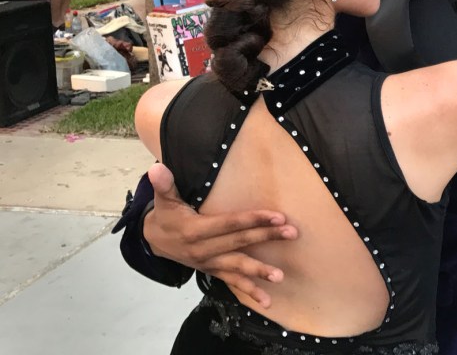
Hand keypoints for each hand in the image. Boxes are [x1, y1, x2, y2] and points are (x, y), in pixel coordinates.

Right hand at [143, 163, 297, 307]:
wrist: (153, 242)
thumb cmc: (165, 216)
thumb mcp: (163, 200)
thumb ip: (164, 185)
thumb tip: (156, 168)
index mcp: (194, 230)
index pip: (229, 224)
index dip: (253, 219)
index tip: (277, 216)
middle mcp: (203, 250)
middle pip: (239, 243)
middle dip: (266, 237)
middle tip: (291, 233)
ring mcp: (208, 263)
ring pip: (237, 267)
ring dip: (259, 271)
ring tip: (280, 276)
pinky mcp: (212, 271)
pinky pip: (232, 283)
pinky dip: (249, 292)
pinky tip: (267, 301)